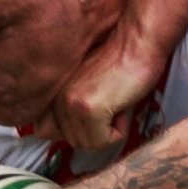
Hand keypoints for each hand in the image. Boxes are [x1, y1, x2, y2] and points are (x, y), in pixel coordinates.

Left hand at [53, 25, 165, 150]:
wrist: (137, 44)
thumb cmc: (121, 63)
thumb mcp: (85, 86)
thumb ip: (72, 106)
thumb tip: (76, 133)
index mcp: (51, 92)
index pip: (50, 132)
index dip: (80, 128)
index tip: (96, 112)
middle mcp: (55, 98)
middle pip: (75, 142)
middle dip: (98, 130)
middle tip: (111, 103)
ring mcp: (70, 104)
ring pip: (89, 144)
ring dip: (109, 129)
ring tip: (115, 101)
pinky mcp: (89, 109)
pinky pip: (103, 141)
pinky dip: (119, 129)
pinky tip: (121, 104)